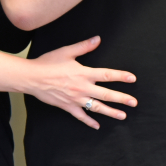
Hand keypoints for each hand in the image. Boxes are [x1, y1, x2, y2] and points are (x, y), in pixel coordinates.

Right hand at [17, 37, 137, 128]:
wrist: (31, 78)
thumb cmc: (47, 63)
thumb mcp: (66, 52)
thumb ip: (84, 47)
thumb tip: (98, 39)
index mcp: (84, 73)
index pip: (107, 75)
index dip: (121, 76)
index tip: (132, 79)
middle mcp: (82, 88)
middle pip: (106, 94)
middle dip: (122, 99)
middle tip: (134, 103)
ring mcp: (75, 99)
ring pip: (97, 107)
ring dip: (111, 112)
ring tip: (122, 116)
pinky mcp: (67, 106)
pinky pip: (80, 116)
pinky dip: (89, 121)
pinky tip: (97, 126)